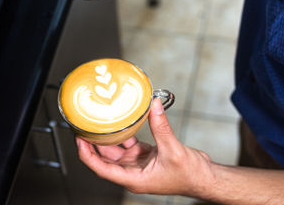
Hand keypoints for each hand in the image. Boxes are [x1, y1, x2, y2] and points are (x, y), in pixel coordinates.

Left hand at [76, 98, 214, 195]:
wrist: (204, 178)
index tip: (79, 140)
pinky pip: (129, 144)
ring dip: (108, 137)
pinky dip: (125, 133)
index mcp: (133, 178)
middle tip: (84, 127)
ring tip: (98, 122)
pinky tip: (122, 122)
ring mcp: (138, 164)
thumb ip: (161, 127)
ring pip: (116, 150)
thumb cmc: (189, 175)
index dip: (87, 154)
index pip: (101, 168)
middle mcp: (132, 172)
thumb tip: (153, 106)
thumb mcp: (173, 150)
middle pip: (104, 158)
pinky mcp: (145, 156)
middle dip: (93, 143)